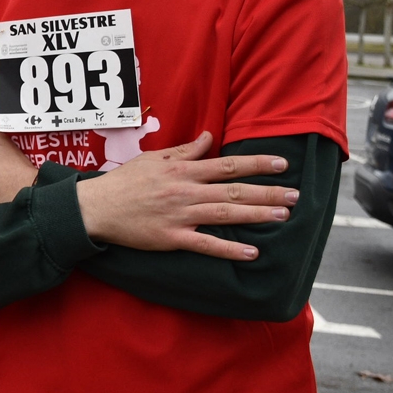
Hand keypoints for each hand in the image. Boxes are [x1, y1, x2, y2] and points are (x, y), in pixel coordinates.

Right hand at [77, 131, 296, 259]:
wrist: (97, 208)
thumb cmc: (124, 182)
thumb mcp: (153, 158)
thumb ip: (184, 150)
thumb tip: (210, 138)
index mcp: (182, 170)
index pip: (226, 164)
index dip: (256, 163)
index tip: (281, 164)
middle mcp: (185, 191)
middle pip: (233, 190)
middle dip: (267, 191)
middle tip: (296, 195)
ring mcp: (180, 216)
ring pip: (226, 214)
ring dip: (257, 215)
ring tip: (283, 215)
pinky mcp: (172, 238)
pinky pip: (205, 244)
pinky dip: (229, 249)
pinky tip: (252, 253)